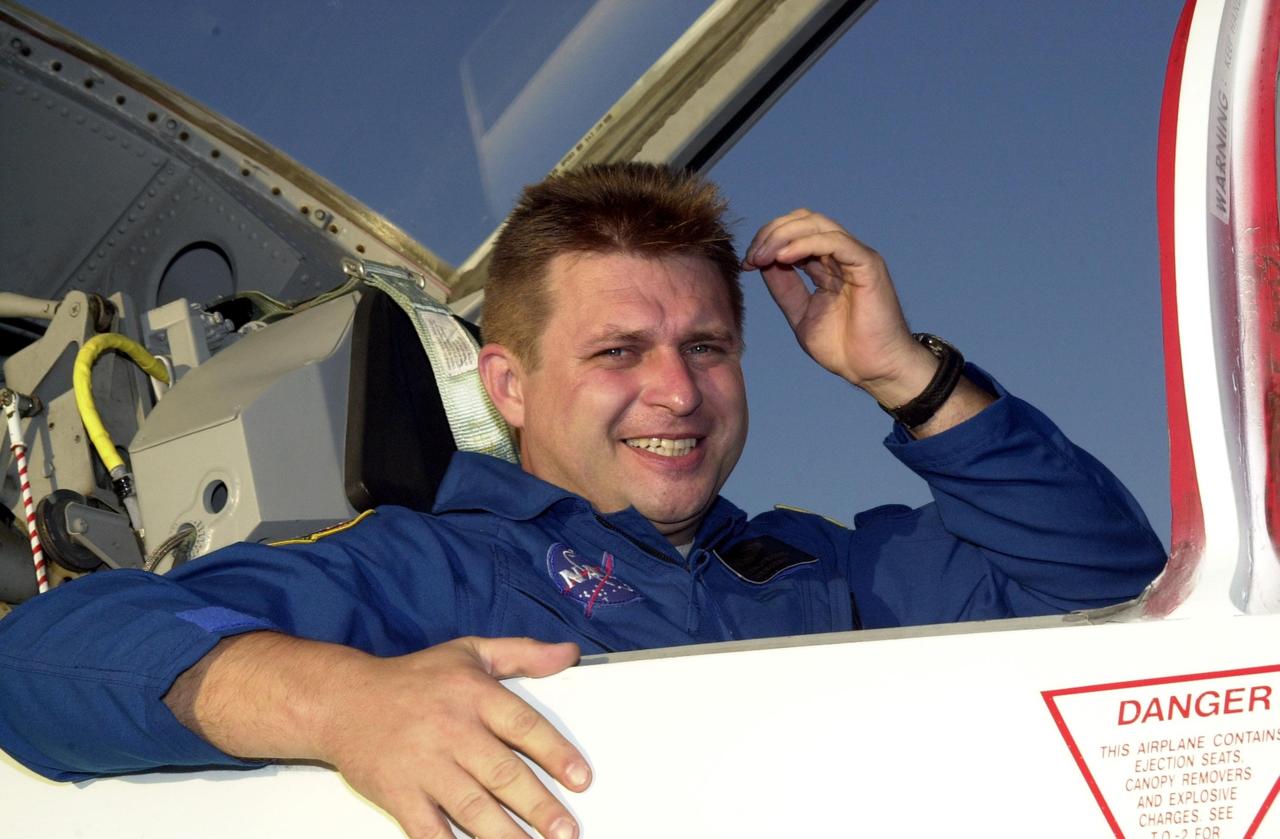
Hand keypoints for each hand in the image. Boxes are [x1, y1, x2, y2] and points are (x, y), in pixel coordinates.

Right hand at [166, 633, 588, 838]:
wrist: (342, 700)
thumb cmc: (412, 679)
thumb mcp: (470, 651)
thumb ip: (523, 654)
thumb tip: (568, 654)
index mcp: (473, 695)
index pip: (523, 725)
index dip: (555, 752)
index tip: (580, 778)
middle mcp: (451, 730)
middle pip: (501, 772)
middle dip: (538, 805)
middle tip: (566, 830)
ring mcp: (424, 765)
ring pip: (471, 806)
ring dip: (505, 834)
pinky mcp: (400, 794)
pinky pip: (428, 829)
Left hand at [743, 209, 936, 406]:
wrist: (871, 369)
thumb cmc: (843, 347)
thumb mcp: (801, 314)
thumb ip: (784, 288)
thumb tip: (762, 263)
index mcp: (827, 264)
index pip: (795, 232)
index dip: (767, 240)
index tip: (747, 263)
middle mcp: (841, 254)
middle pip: (803, 220)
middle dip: (771, 233)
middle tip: (752, 257)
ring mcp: (855, 256)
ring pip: (817, 225)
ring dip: (783, 236)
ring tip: (762, 257)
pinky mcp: (868, 264)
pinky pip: (835, 242)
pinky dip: (805, 244)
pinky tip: (783, 258)